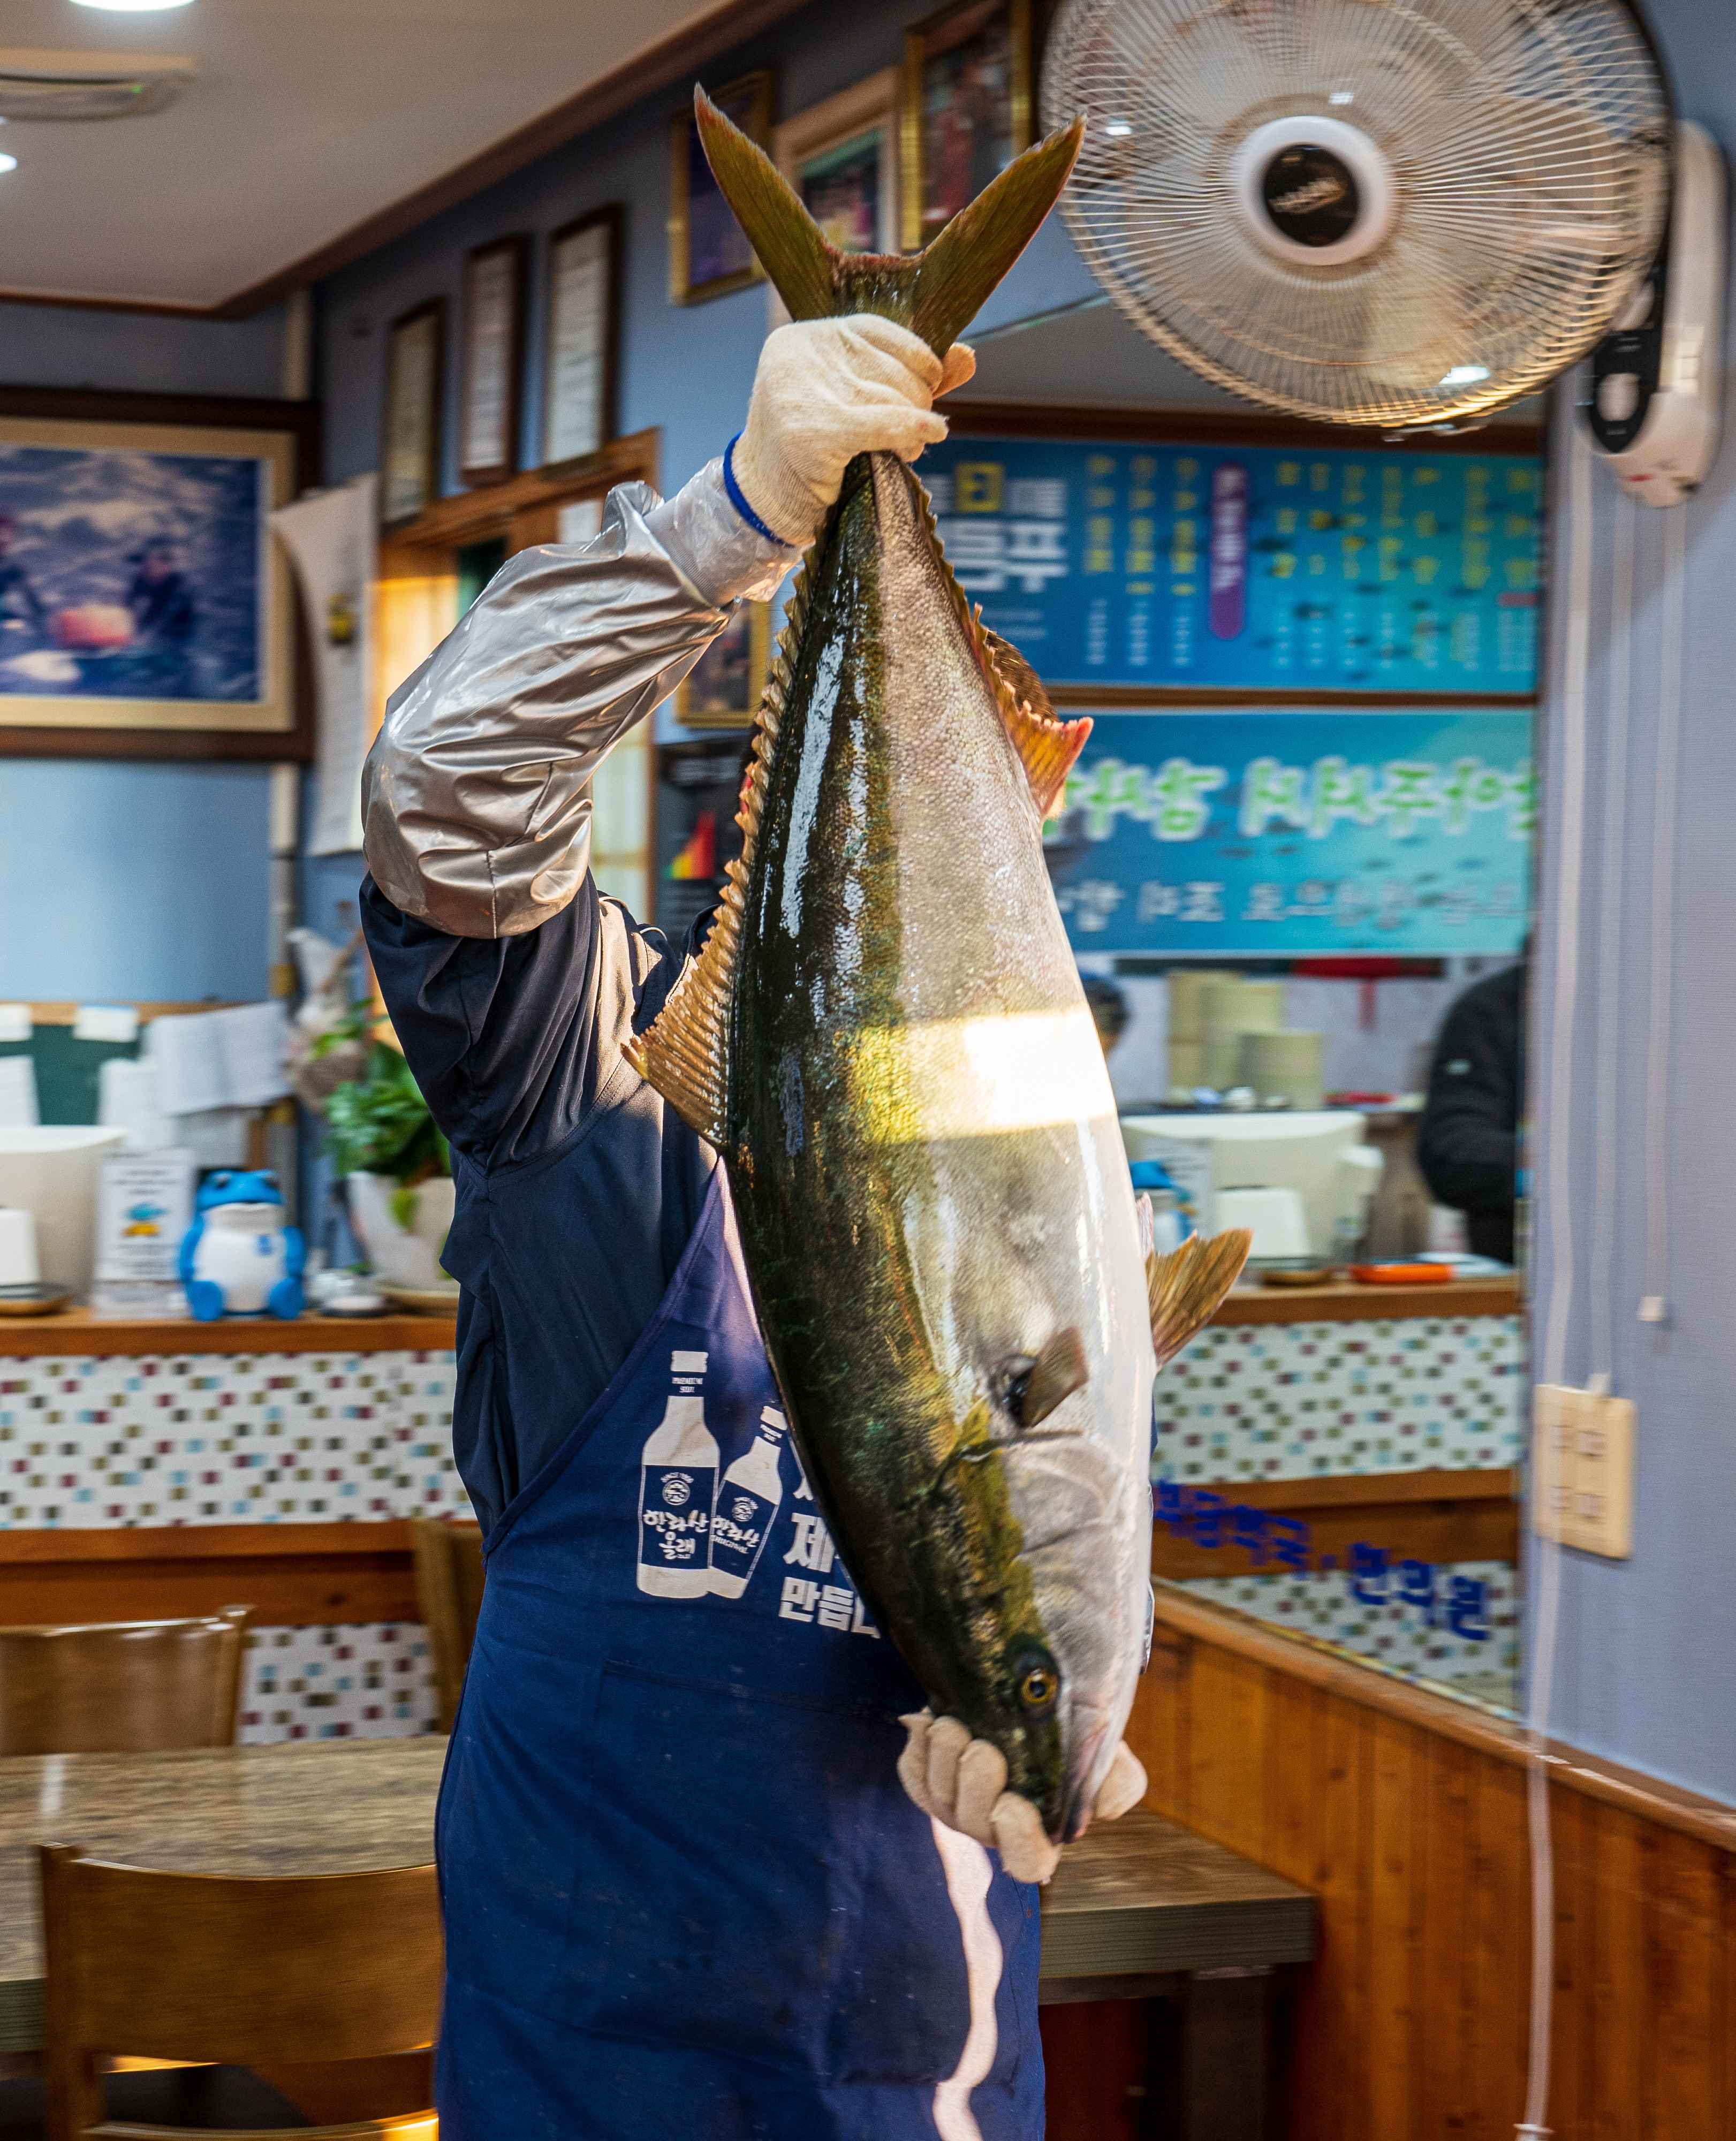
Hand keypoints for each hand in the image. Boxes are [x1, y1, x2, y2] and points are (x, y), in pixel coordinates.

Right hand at [731, 317, 975, 546]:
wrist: (764, 500)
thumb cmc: (812, 450)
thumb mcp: (857, 400)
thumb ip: (908, 375)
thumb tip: (967, 356)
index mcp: (804, 336)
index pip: (879, 330)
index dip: (917, 357)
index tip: (929, 383)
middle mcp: (800, 354)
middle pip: (890, 368)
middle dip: (915, 401)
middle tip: (910, 432)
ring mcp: (802, 391)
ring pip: (892, 397)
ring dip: (914, 427)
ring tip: (906, 448)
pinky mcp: (813, 430)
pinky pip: (884, 423)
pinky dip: (915, 430)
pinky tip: (931, 435)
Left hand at [896, 1709, 1146, 1885]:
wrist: (1025, 1696)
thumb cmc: (1068, 1733)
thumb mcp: (1104, 1752)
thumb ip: (1117, 1781)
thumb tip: (1104, 1808)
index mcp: (1038, 1833)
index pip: (1028, 1861)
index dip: (1017, 1840)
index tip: (1012, 1804)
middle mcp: (991, 1827)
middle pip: (974, 1823)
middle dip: (974, 1785)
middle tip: (980, 1748)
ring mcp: (955, 1807)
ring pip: (940, 1795)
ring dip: (944, 1759)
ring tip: (951, 1725)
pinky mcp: (926, 1780)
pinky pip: (913, 1773)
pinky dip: (919, 1747)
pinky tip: (928, 1722)